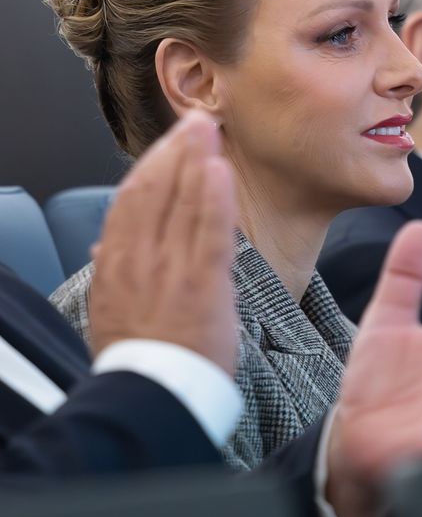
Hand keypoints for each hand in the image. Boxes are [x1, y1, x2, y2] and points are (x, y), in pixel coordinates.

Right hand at [89, 112, 238, 376]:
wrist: (152, 396)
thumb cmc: (141, 355)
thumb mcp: (112, 309)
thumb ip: (114, 271)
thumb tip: (106, 244)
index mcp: (116, 264)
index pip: (132, 200)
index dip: (151, 164)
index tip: (170, 142)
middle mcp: (138, 259)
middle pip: (155, 191)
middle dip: (175, 151)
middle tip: (195, 120)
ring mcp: (170, 269)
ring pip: (180, 203)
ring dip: (195, 160)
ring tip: (208, 128)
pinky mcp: (202, 284)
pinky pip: (208, 233)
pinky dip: (213, 199)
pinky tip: (219, 170)